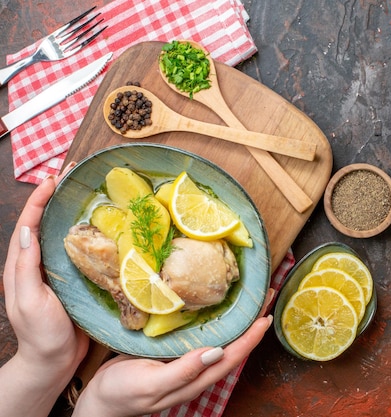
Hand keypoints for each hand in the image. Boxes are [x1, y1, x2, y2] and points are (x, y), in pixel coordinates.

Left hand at [0, 166, 89, 416]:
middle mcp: (38, 264)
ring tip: (88, 193)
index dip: (40, 200)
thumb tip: (28, 230)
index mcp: (22, 266)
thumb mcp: (29, 301)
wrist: (55, 362)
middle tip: (74, 176)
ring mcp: (57, 272)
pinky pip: (80, 251)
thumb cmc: (41, 334)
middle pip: (45, 223)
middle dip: (56, 198)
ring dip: (72, 212)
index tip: (54, 179)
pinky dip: (87, 234)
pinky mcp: (74, 280)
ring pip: (62, 234)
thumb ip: (26, 267)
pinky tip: (102, 227)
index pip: (29, 224)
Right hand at [73, 315, 272, 415]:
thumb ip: (183, 371)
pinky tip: (214, 306)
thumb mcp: (152, 384)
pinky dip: (213, 319)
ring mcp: (186, 361)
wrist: (99, 400)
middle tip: (264, 297)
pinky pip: (200, 334)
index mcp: (196, 379)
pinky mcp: (173, 352)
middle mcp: (197, 369)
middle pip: (233, 345)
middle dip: (250, 323)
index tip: (266, 316)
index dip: (251, 337)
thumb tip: (217, 352)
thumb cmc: (122, 393)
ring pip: (220, 338)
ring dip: (236, 319)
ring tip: (248, 298)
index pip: (233, 356)